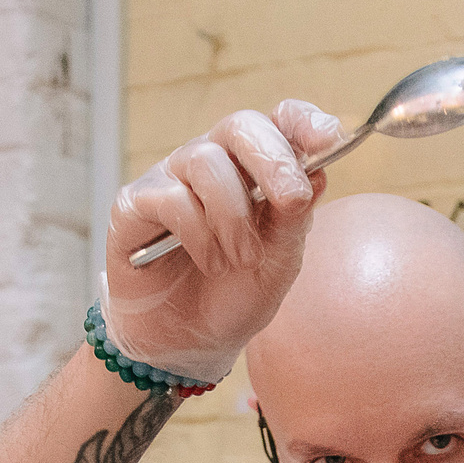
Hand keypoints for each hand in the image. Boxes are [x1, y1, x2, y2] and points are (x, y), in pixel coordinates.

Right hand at [103, 101, 344, 382]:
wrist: (188, 342)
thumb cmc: (234, 295)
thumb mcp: (278, 262)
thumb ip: (294, 219)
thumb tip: (317, 172)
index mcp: (252, 169)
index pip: (277, 121)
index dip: (303, 120)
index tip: (329, 138)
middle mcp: (211, 162)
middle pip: (240, 126)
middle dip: (273, 161)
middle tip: (291, 201)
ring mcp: (170, 178)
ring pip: (206, 161)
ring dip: (234, 216)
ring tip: (242, 260)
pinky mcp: (134, 203)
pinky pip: (171, 198)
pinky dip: (200, 235)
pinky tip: (210, 262)